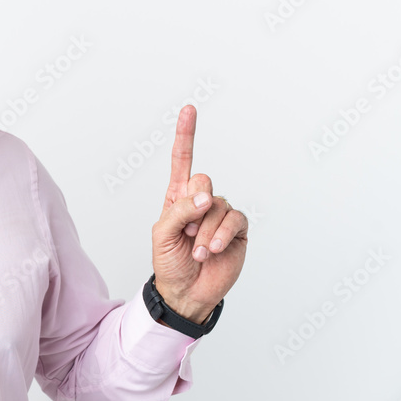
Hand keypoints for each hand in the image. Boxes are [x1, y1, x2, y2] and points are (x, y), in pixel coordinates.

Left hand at [151, 105, 247, 323]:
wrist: (186, 291)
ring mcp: (220, 215)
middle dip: (193, 207)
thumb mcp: (163, 234)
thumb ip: (180, 210)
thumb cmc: (169, 262)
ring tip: (196, 251)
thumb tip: (206, 196)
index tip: (188, 109)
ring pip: (218, 205)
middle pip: (203, 180)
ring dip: (205, 230)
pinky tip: (211, 250)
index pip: (183, 160)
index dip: (186, 135)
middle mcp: (201, 201)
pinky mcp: (238, 230)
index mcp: (178, 196)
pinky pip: (234, 220)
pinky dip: (221, 235)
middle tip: (187, 232)